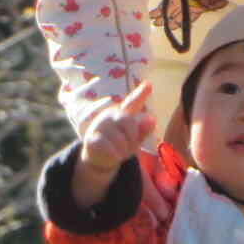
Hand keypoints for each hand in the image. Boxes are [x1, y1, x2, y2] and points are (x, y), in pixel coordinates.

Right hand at [71, 84, 155, 207]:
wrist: (99, 159)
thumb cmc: (119, 145)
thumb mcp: (135, 139)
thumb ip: (143, 130)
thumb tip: (152, 119)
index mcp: (122, 114)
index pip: (132, 102)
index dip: (141, 94)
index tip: (149, 84)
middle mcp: (110, 116)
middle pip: (128, 122)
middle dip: (132, 137)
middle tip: (127, 145)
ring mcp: (99, 126)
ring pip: (120, 139)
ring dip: (122, 150)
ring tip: (118, 151)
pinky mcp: (91, 138)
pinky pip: (109, 148)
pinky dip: (115, 155)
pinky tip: (113, 156)